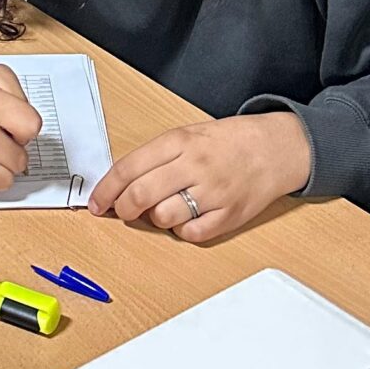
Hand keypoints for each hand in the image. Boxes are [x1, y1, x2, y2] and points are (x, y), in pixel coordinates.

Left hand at [89, 112, 311, 244]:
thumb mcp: (187, 134)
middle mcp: (194, 166)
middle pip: (141, 196)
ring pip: (163, 217)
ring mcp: (212, 193)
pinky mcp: (228, 216)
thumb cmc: (225, 141)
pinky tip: (186, 217)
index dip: (106, 190)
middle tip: (122, 211)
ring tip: (163, 207)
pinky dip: (181, 230)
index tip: (96, 203)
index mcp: (179, 142)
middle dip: (123, 209)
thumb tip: (120, 184)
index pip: (129, 168)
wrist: (273, 149)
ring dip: (154, 218)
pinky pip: (190, 234)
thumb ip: (155, 156)